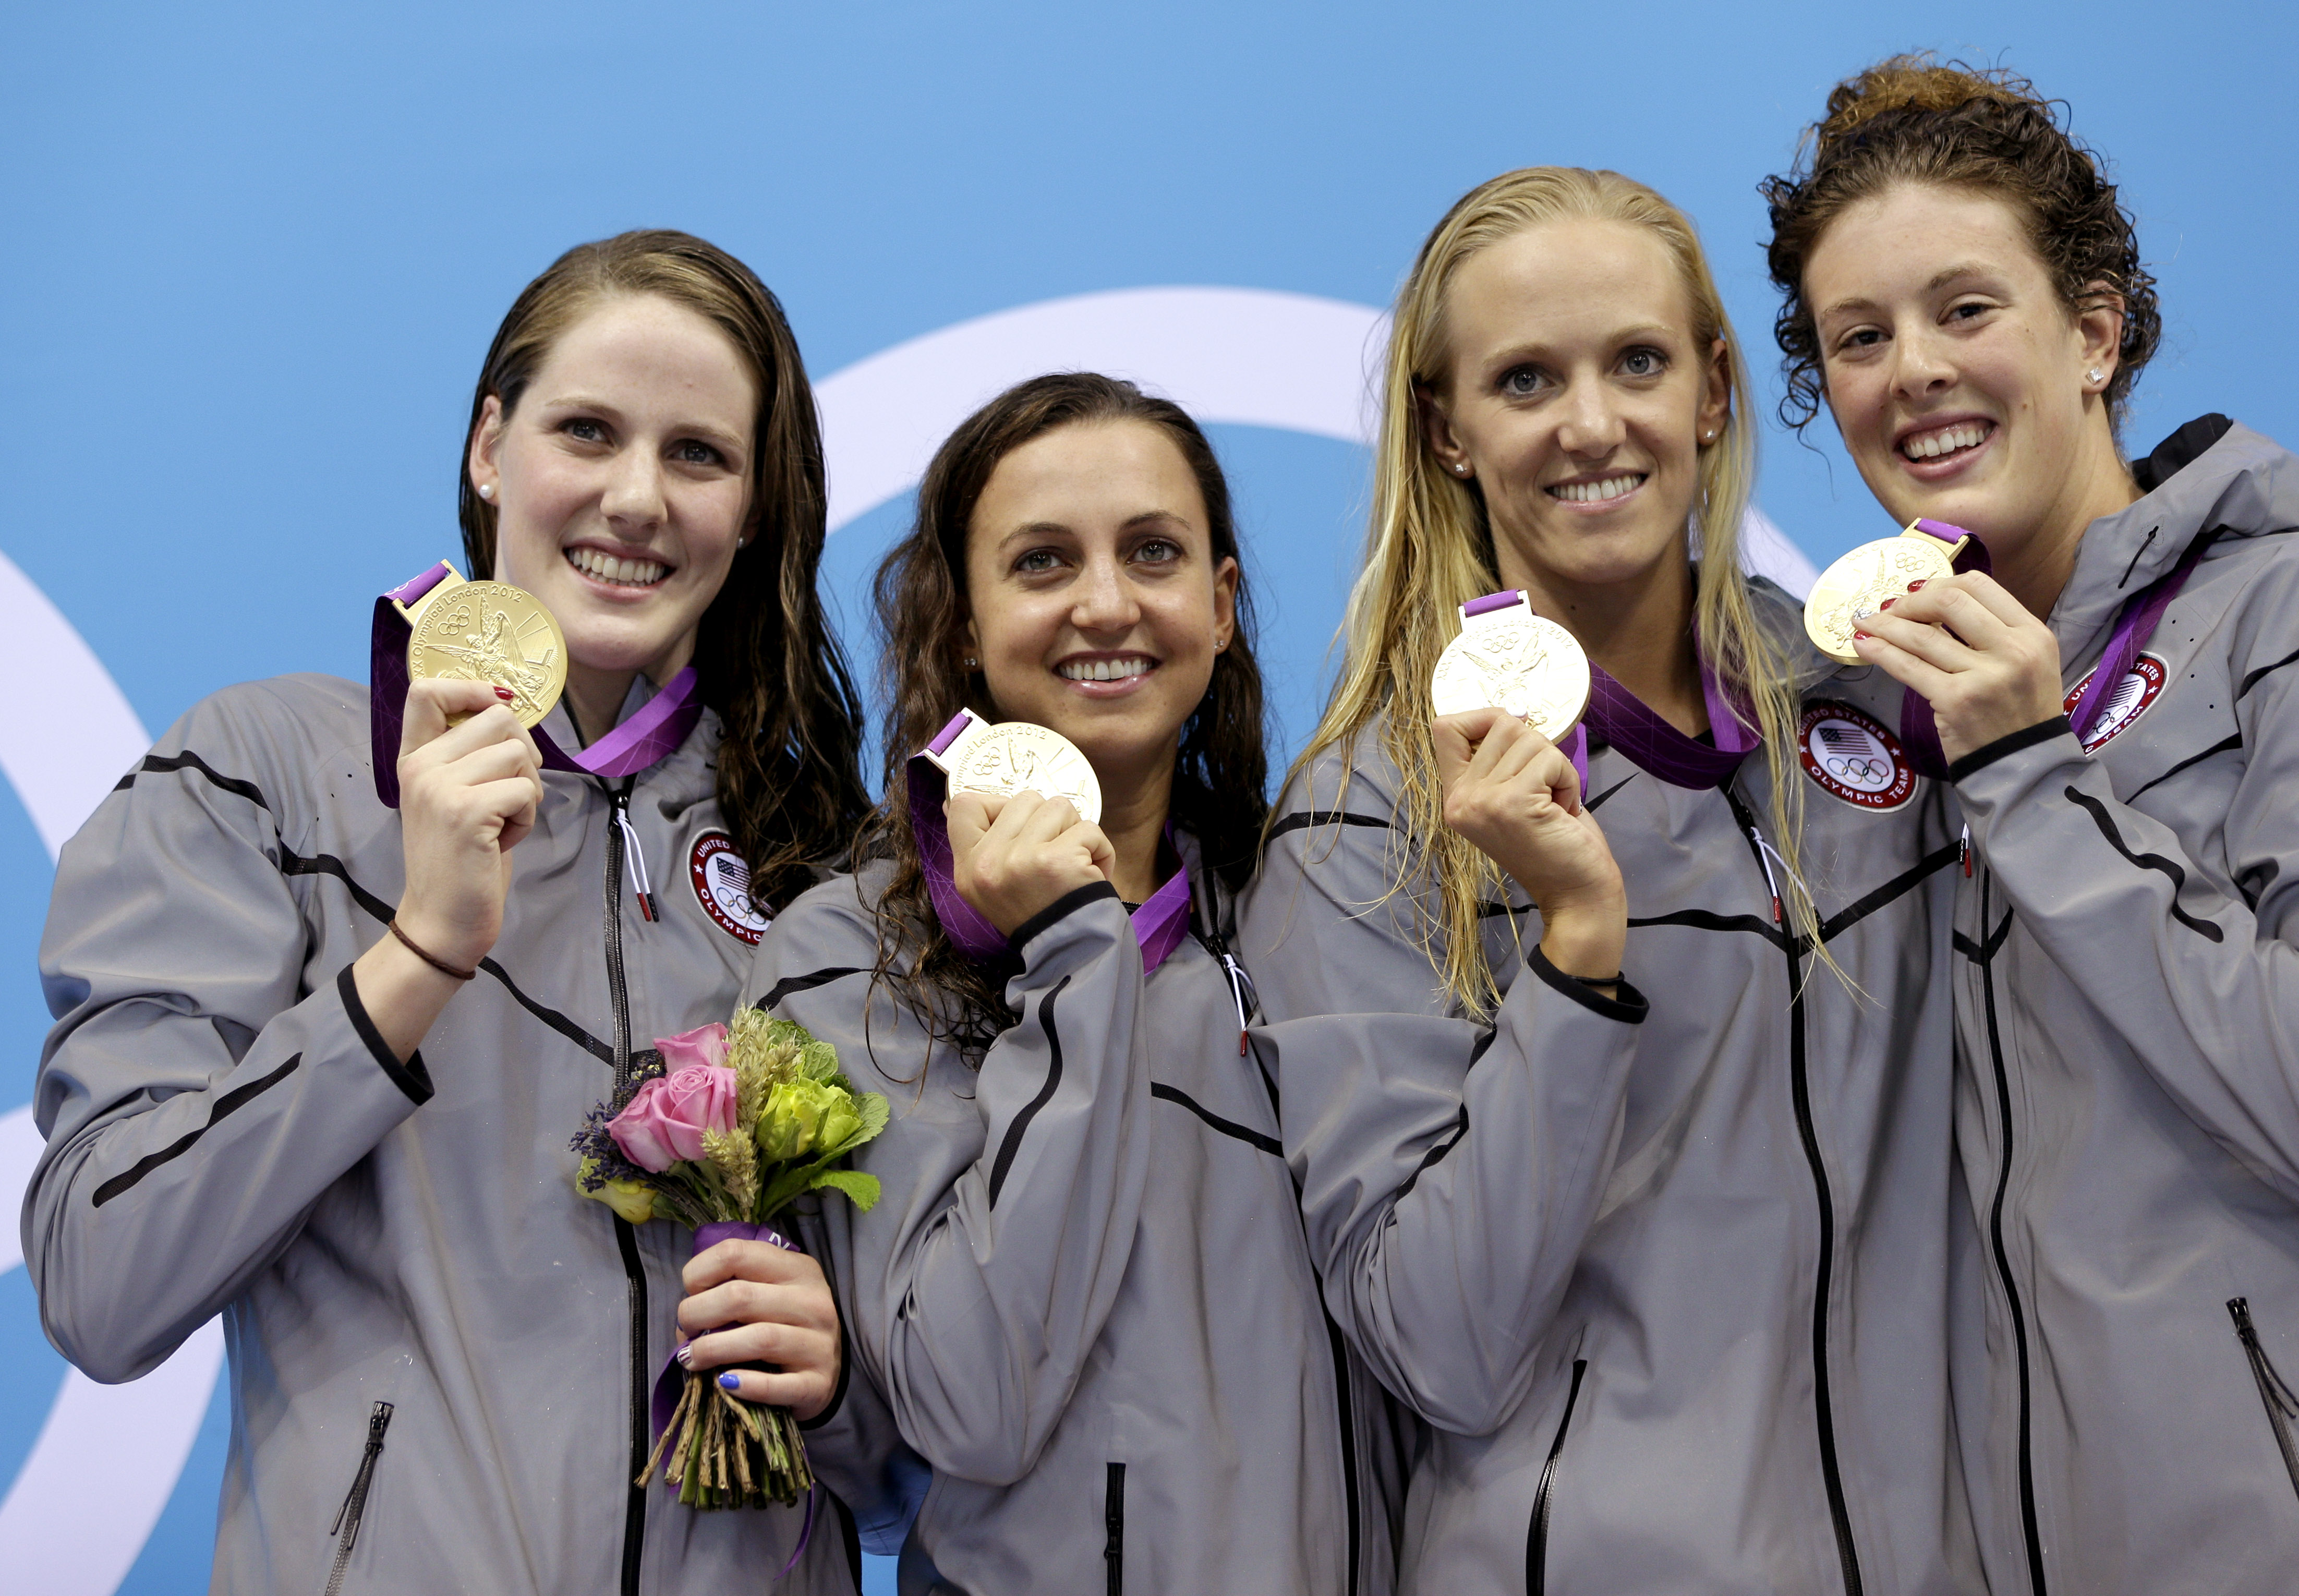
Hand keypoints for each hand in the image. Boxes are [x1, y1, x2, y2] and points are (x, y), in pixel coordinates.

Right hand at [393, 678, 545, 970]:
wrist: (441, 922)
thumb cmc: (461, 860)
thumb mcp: (455, 796)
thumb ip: (470, 755)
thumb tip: (509, 708)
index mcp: (413, 758)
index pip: (427, 690)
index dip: (474, 688)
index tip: (498, 709)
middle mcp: (419, 766)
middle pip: (498, 717)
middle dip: (523, 754)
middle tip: (509, 796)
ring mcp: (439, 787)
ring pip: (518, 754)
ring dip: (526, 791)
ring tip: (501, 823)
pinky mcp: (465, 811)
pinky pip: (525, 791)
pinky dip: (527, 818)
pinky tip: (501, 841)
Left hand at [676, 1238, 841, 1419]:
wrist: (830, 1369)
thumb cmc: (785, 1325)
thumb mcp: (769, 1292)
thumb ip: (731, 1291)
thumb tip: (686, 1322)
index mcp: (797, 1269)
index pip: (735, 1253)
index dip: (699, 1273)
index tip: (692, 1294)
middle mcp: (812, 1301)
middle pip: (740, 1296)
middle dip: (696, 1314)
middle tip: (687, 1331)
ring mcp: (820, 1343)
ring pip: (759, 1338)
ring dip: (712, 1350)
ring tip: (692, 1359)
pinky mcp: (818, 1383)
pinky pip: (777, 1385)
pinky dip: (746, 1385)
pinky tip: (725, 1383)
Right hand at [945, 790, 1115, 937]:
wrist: (1068, 953)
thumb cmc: (1038, 914)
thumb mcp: (989, 886)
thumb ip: (981, 844)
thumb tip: (954, 804)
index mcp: (968, 866)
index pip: (964, 806)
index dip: (995, 804)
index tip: (1018, 827)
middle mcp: (987, 862)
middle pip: (1023, 799)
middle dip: (1048, 822)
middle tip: (1052, 856)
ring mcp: (1021, 859)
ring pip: (1058, 807)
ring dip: (1075, 832)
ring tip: (1072, 863)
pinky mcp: (1056, 861)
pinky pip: (1089, 829)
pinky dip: (1100, 849)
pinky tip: (1093, 873)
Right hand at [1434, 709, 1624, 978]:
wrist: (1577, 894)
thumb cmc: (1555, 843)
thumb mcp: (1513, 796)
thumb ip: (1501, 761)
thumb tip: (1513, 715)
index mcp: (1455, 795)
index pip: (1446, 727)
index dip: (1485, 719)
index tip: (1515, 744)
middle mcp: (1460, 798)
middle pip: (1500, 724)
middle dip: (1537, 749)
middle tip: (1545, 791)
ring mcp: (1482, 801)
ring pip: (1529, 739)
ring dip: (1555, 767)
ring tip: (1553, 804)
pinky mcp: (1512, 803)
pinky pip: (1549, 759)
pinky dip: (1567, 779)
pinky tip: (1562, 810)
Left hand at [1850, 573, 2063, 765]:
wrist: (2025, 764)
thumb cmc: (2019, 711)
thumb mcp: (2024, 662)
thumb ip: (1989, 632)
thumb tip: (1930, 603)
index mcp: (2032, 633)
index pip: (1978, 585)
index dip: (1938, 584)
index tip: (1915, 595)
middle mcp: (2012, 650)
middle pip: (1948, 600)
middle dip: (1909, 602)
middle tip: (1888, 611)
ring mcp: (1983, 676)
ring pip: (1922, 635)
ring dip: (1884, 625)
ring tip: (1864, 623)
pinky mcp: (1955, 701)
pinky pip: (1908, 667)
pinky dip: (1881, 652)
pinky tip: (1864, 645)